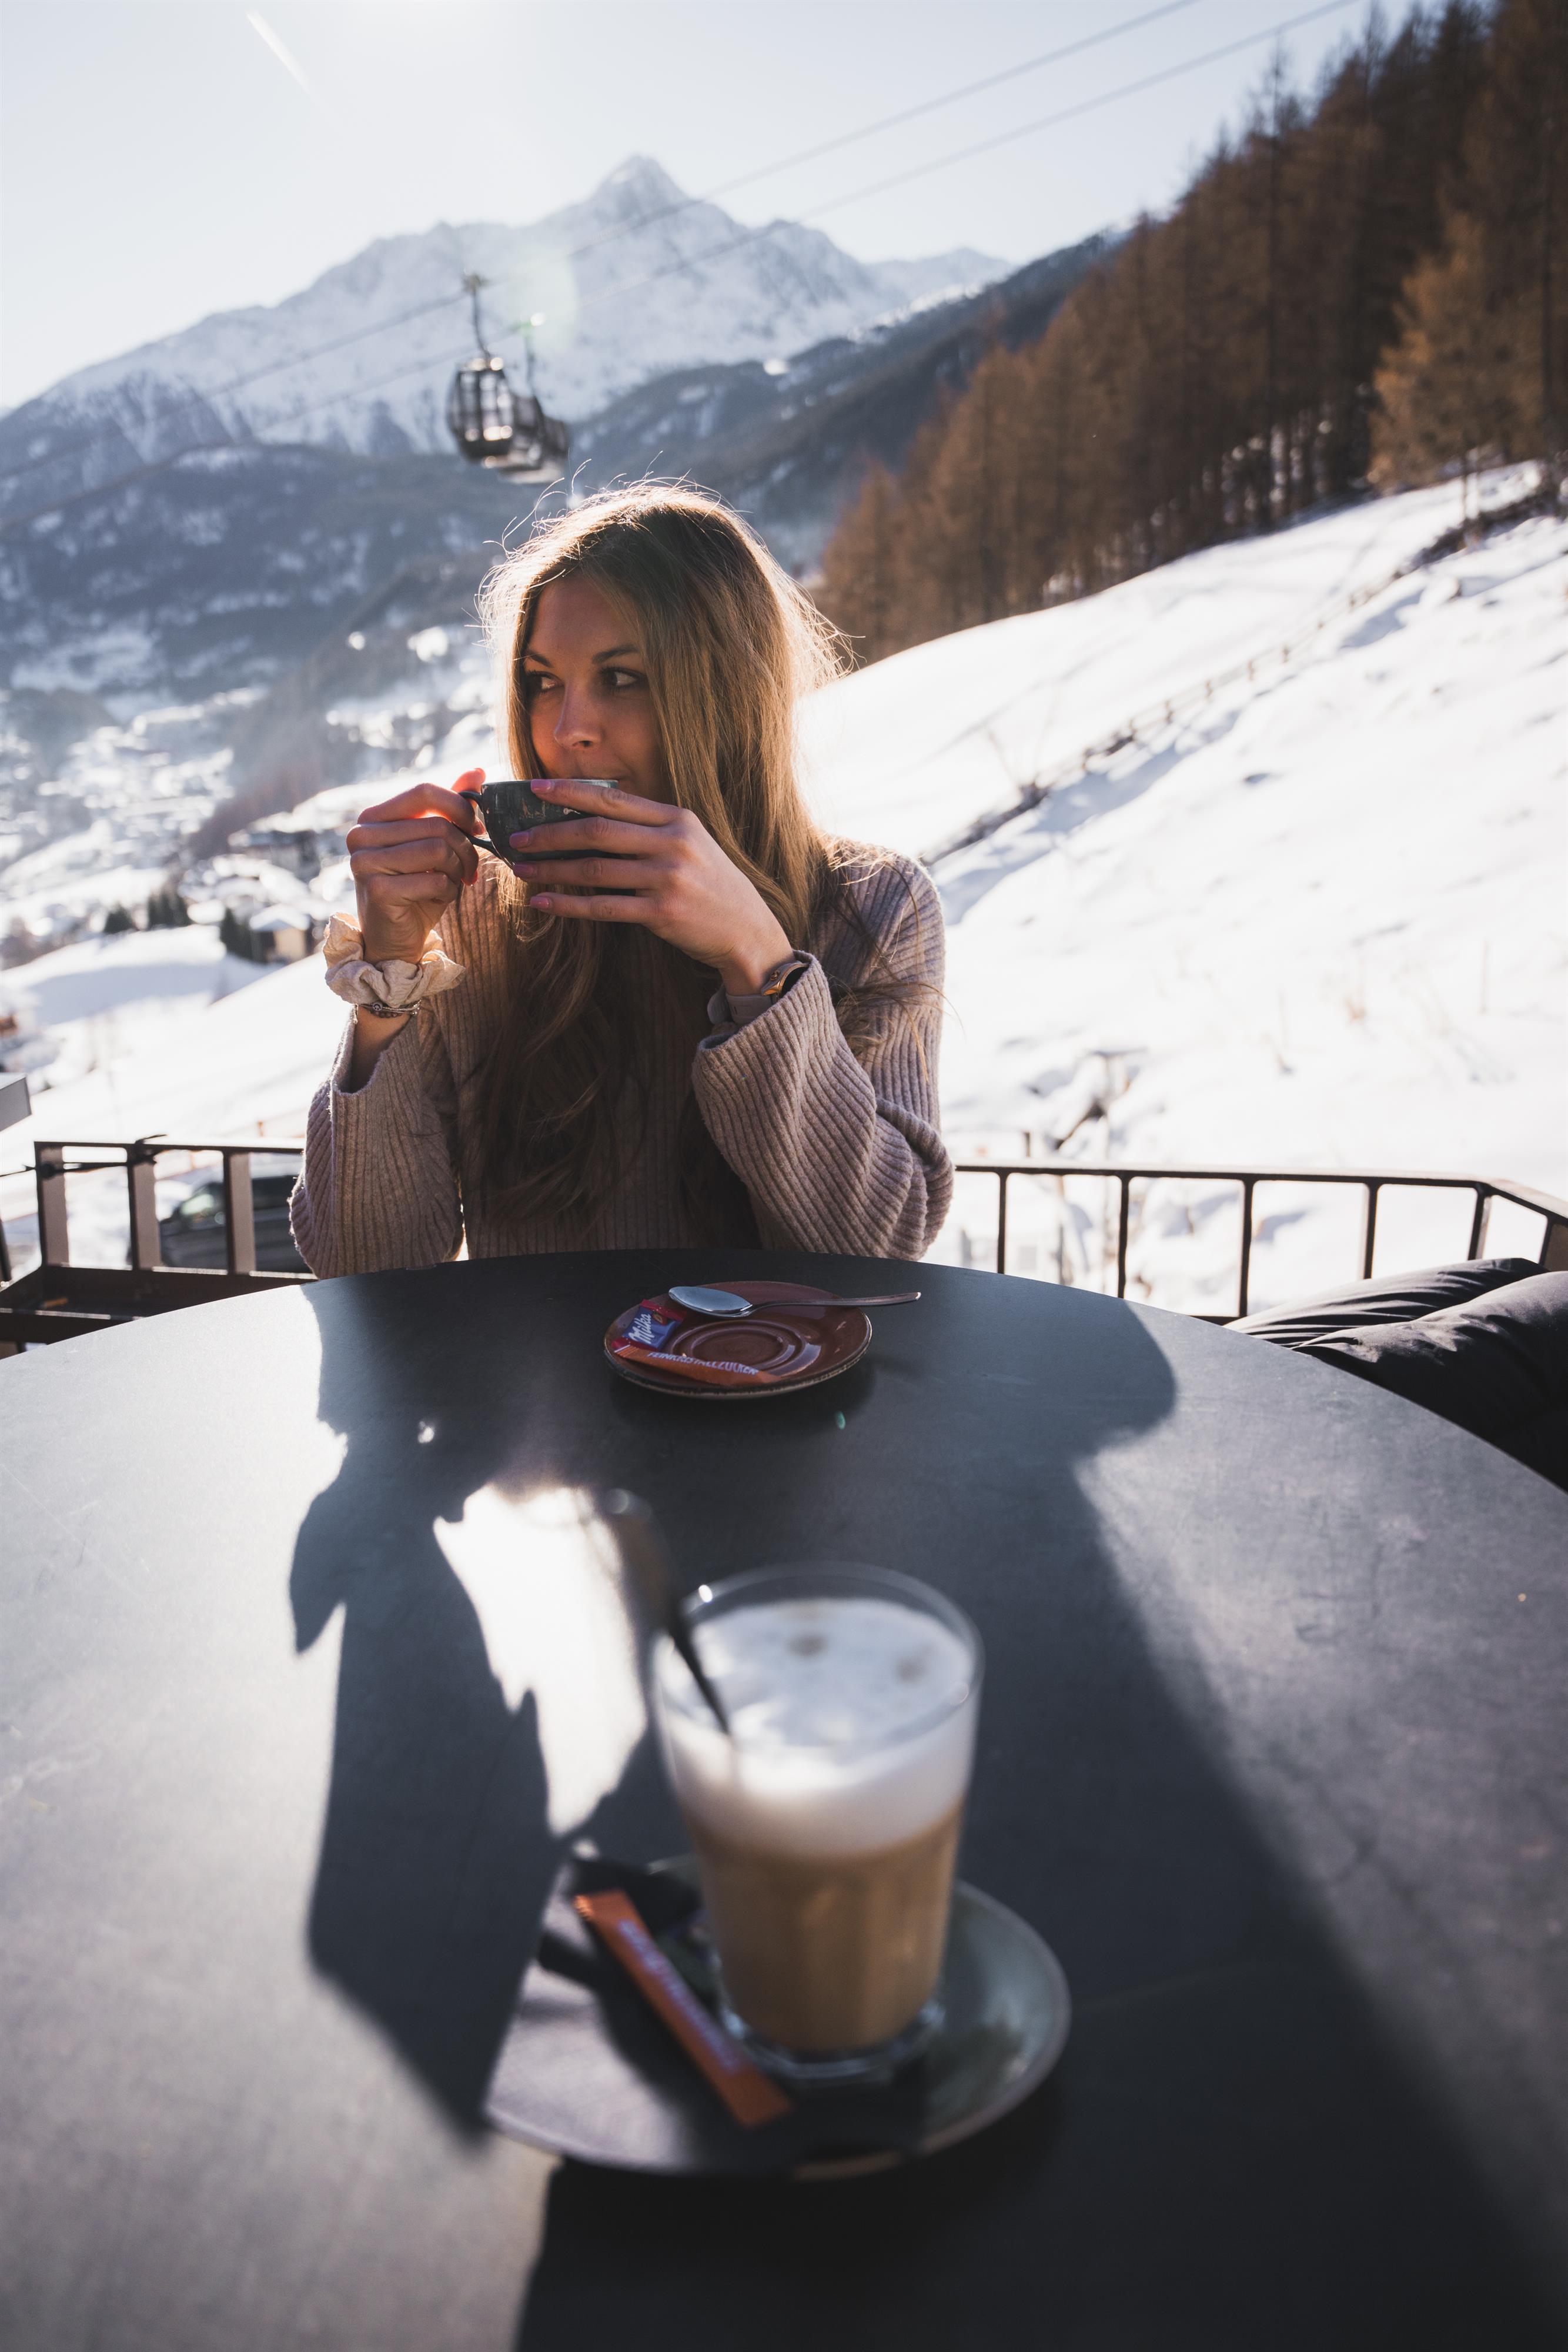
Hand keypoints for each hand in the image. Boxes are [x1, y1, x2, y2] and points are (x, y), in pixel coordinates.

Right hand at [347, 769, 485, 962]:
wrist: (395, 939)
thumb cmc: (417, 889)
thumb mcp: (436, 845)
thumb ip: (450, 809)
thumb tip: (477, 770)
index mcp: (373, 817)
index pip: (424, 791)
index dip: (459, 807)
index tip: (476, 830)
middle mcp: (361, 835)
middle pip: (437, 824)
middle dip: (466, 849)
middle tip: (469, 870)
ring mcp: (364, 862)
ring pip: (439, 850)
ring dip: (459, 870)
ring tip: (454, 882)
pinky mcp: (376, 890)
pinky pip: (435, 880)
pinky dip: (448, 891)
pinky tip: (438, 898)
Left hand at [512, 780, 793, 993]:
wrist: (746, 929)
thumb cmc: (709, 884)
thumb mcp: (688, 843)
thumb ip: (647, 828)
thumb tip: (588, 817)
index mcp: (676, 819)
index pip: (613, 799)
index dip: (570, 792)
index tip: (535, 789)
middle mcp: (672, 843)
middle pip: (597, 831)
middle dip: (550, 832)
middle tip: (516, 836)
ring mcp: (668, 878)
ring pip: (594, 869)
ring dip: (552, 869)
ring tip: (522, 868)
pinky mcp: (662, 913)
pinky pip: (603, 907)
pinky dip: (570, 905)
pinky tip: (544, 902)